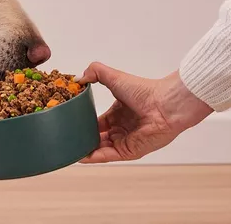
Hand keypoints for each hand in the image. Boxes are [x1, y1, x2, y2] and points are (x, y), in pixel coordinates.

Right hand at [76, 62, 212, 162]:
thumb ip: (95, 73)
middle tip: (65, 139)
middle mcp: (121, 127)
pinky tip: (80, 157)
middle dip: (83, 139)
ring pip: (101, 148)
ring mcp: (125, 140)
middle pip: (98, 137)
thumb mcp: (114, 77)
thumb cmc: (144, 90)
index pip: (97, 122)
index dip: (83, 123)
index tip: (68, 123)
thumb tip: (77, 79)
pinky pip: (108, 156)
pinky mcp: (130, 151)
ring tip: (69, 150)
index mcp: (118, 112)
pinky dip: (94, 157)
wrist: (164, 104)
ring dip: (86, 150)